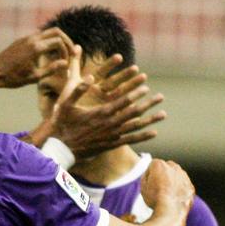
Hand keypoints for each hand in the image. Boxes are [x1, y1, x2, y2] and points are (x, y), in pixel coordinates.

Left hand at [0, 27, 74, 88]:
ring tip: (62, 53)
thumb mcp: (35, 77)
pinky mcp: (22, 40)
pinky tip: (49, 53)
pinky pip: (39, 36)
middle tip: (72, 51)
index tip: (70, 60)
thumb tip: (66, 63)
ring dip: (57, 40)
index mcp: (36, 48)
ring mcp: (26, 38)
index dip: (67, 50)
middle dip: (66, 40)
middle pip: (56, 31)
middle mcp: (32, 39)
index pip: (59, 41)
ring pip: (47, 32)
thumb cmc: (14, 78)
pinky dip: (48, 41)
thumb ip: (52, 69)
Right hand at [44, 48, 166, 157]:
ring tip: (163, 114)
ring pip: (135, 127)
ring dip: (150, 120)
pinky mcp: (111, 145)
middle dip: (148, 104)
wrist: (61, 149)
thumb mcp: (65, 103)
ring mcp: (112, 136)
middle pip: (134, 113)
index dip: (136, 93)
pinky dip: (143, 136)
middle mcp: (109, 125)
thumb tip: (89, 76)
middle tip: (160, 97)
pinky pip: (131, 141)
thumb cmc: (62, 124)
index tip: (146, 86)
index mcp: (100, 113)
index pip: (123, 101)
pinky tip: (154, 132)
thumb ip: (78, 89)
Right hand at [140, 158, 194, 213]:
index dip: (150, 177)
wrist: (171, 211)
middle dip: (163, 176)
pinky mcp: (191, 187)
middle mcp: (174, 167)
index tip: (150, 185)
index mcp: (160, 165)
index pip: (152, 166)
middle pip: (166, 169)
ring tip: (166, 196)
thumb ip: (146, 177)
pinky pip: (184, 187)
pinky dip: (180, 191)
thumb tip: (150, 175)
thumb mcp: (143, 187)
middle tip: (158, 189)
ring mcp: (184, 176)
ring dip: (172, 183)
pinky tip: (174, 199)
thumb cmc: (155, 199)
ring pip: (176, 177)